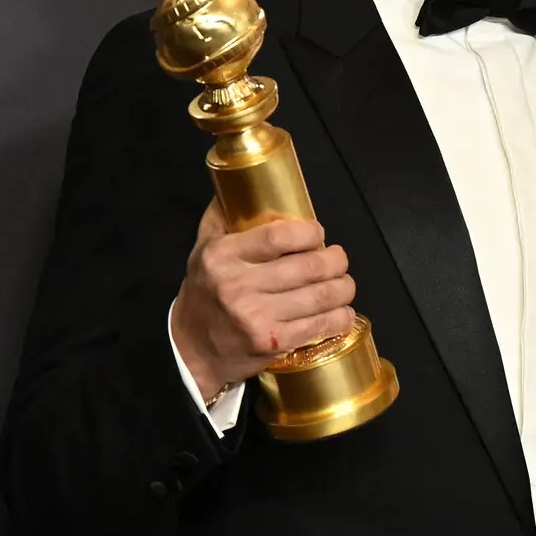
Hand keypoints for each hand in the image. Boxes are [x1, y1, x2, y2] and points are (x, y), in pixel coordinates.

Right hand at [170, 202, 355, 390]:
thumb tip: (243, 183)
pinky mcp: (272, 343)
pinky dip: (340, 317)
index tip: (318, 235)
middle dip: (336, 261)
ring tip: (344, 284)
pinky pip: (320, 326)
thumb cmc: (204, 294)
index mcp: (222, 256)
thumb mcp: (203, 250)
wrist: (192, 351)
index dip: (310, 233)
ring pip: (321, 296)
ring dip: (343, 288)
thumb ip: (223, 217)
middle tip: (338, 260)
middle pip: (309, 265)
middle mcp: (237, 285)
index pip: (279, 235)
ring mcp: (256, 317)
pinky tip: (342, 312)